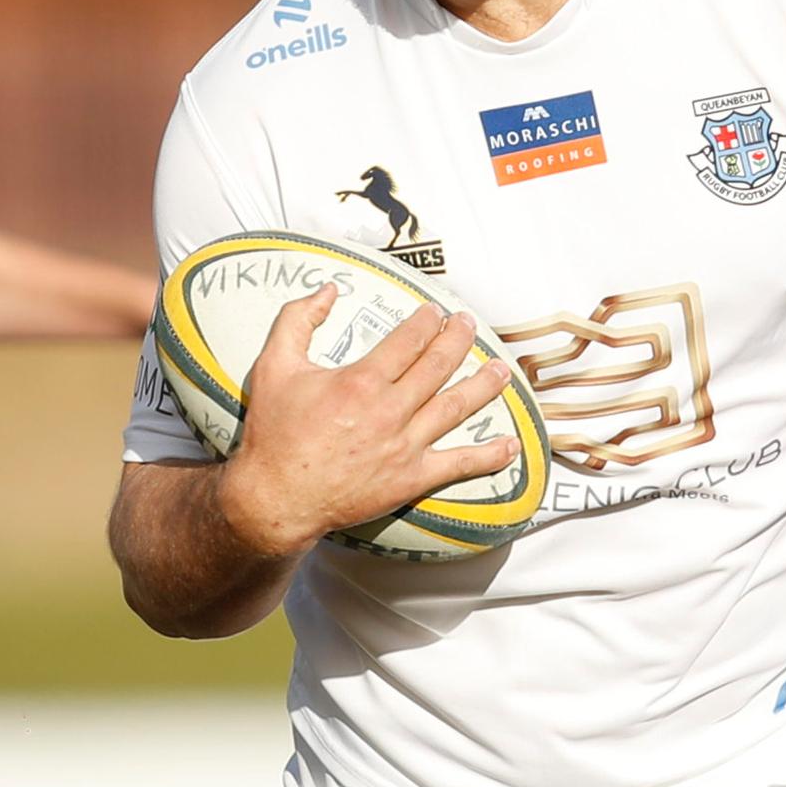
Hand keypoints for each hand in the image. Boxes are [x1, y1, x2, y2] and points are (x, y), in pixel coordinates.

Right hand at [215, 289, 521, 554]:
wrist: (276, 498)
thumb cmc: (273, 433)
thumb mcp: (273, 366)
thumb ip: (297, 319)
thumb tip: (328, 288)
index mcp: (361, 380)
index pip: (409, 340)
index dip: (427, 322)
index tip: (437, 312)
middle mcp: (390, 410)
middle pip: (438, 366)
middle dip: (458, 339)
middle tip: (469, 324)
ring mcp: (405, 446)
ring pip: (456, 408)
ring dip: (483, 386)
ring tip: (502, 370)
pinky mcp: (412, 478)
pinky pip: (459, 464)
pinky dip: (489, 456)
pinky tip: (511, 446)